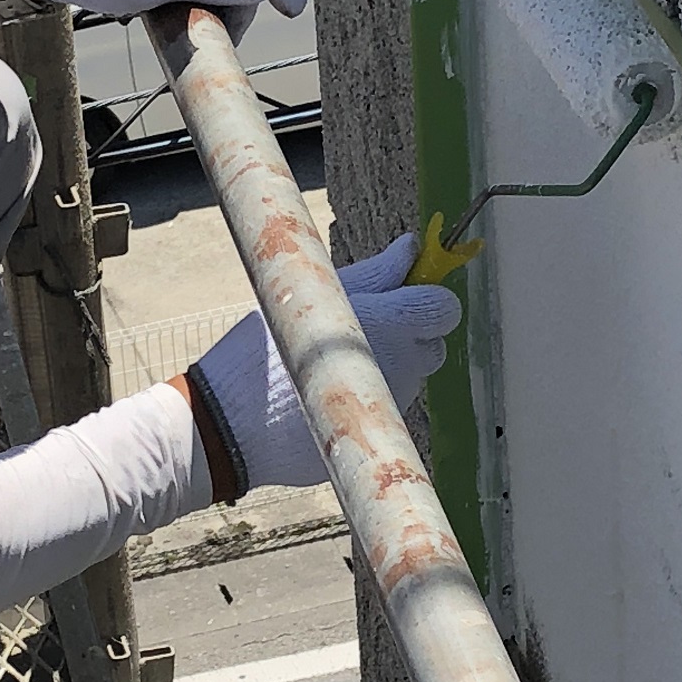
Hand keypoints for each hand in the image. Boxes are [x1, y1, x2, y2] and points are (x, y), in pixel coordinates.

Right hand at [186, 234, 461, 494]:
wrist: (237, 420)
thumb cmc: (269, 348)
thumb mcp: (317, 296)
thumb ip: (375, 274)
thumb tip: (410, 248)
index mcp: (392, 323)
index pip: (444, 308)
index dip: (428, 301)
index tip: (403, 297)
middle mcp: (403, 366)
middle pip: (432, 346)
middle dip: (408, 336)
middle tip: (360, 328)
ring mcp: (394, 403)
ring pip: (408, 376)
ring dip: (386, 365)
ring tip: (331, 362)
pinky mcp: (379, 432)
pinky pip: (385, 404)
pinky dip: (367, 394)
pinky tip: (327, 390)